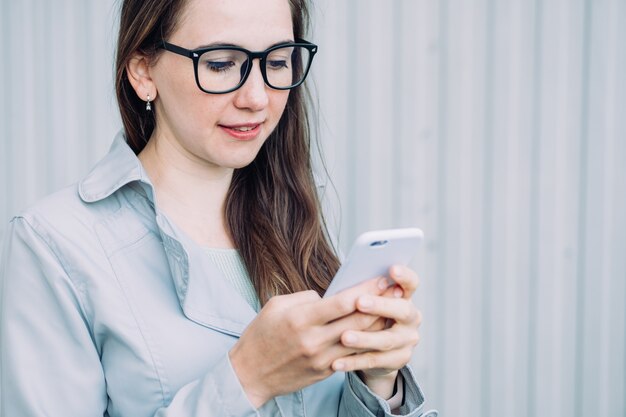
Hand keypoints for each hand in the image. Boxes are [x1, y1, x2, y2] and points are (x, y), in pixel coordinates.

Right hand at [229, 276, 390, 407]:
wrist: (249, 375)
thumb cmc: (260, 335)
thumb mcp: (276, 306)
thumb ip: (305, 297)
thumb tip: (329, 295)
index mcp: (301, 319)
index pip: (342, 302)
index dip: (366, 289)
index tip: (381, 278)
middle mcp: (314, 340)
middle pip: (357, 320)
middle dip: (380, 303)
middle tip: (397, 290)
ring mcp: (322, 359)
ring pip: (361, 339)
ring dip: (380, 323)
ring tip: (394, 308)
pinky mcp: (325, 371)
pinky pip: (352, 354)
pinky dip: (367, 341)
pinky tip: (378, 330)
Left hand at [331, 265, 421, 397]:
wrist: (377, 349)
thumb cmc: (366, 314)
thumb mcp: (367, 300)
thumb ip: (362, 292)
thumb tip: (346, 280)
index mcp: (405, 296)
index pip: (411, 283)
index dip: (404, 276)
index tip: (392, 268)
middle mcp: (411, 318)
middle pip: (402, 310)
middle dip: (380, 306)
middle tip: (360, 302)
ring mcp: (407, 340)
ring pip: (386, 340)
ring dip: (364, 338)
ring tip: (344, 337)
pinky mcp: (398, 360)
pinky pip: (375, 361)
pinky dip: (354, 361)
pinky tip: (337, 363)